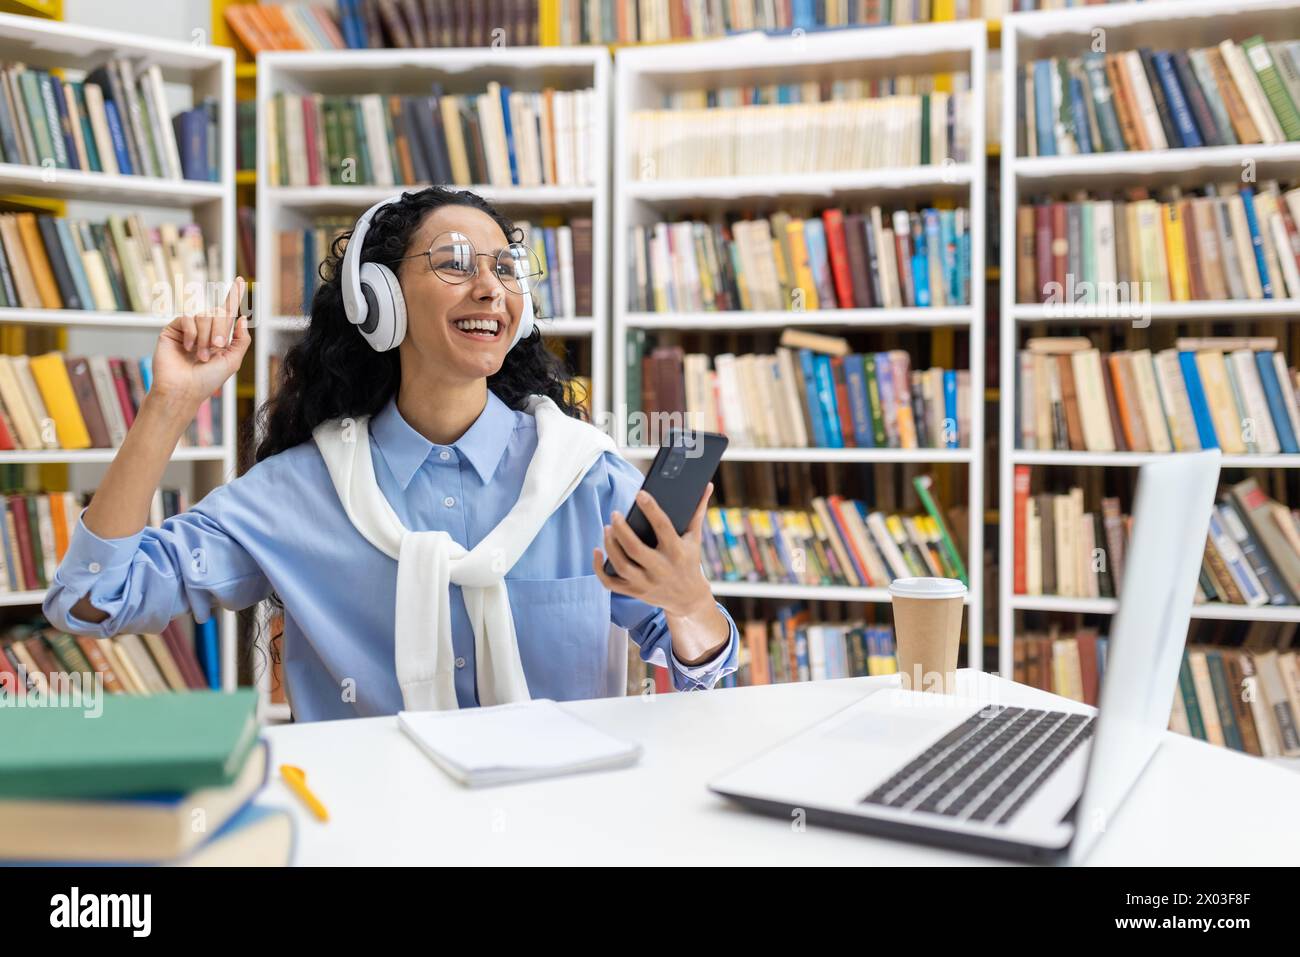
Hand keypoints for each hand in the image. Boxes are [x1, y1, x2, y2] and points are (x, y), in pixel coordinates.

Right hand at [151, 277, 249, 408]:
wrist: (183, 389)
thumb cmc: (207, 380)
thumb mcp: (232, 360)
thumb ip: (241, 340)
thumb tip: (242, 318)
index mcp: (219, 336)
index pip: (227, 312)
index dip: (233, 296)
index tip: (239, 280)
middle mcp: (204, 330)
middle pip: (218, 313)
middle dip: (220, 331)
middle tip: (216, 348)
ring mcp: (188, 328)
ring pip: (203, 315)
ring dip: (206, 336)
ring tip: (200, 355)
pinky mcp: (173, 329)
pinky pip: (187, 318)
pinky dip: (192, 333)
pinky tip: (189, 347)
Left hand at [593, 481, 715, 616]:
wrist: (688, 598)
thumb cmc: (689, 561)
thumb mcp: (694, 538)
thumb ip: (697, 511)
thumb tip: (707, 485)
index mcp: (676, 552)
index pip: (663, 527)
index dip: (651, 509)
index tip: (640, 494)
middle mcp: (661, 569)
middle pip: (635, 549)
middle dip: (622, 530)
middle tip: (614, 514)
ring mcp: (646, 583)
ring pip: (621, 566)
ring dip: (610, 546)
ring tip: (607, 528)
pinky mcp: (635, 592)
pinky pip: (611, 583)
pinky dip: (600, 568)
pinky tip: (597, 551)